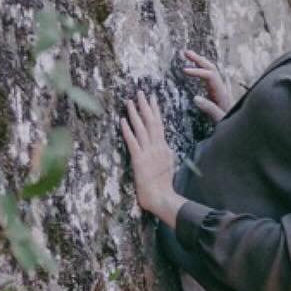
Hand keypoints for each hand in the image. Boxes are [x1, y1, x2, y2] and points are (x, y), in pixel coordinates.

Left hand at [120, 89, 178, 216]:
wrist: (163, 198)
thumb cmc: (164, 186)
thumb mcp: (168, 165)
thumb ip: (165, 153)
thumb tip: (163, 145)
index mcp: (164, 148)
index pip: (159, 124)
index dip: (155, 110)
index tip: (152, 99)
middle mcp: (157, 147)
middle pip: (151, 121)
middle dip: (145, 106)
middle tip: (140, 92)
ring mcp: (148, 153)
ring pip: (141, 128)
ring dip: (135, 114)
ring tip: (129, 101)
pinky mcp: (139, 160)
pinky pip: (132, 142)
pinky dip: (127, 130)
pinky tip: (122, 121)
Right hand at [182, 47, 233, 122]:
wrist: (241, 130)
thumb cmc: (231, 125)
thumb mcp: (220, 119)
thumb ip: (210, 109)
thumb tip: (195, 97)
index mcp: (222, 93)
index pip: (210, 75)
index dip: (197, 71)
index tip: (184, 70)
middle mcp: (221, 88)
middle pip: (211, 68)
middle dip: (199, 59)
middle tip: (185, 52)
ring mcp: (219, 90)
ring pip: (211, 70)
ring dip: (200, 61)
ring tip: (187, 55)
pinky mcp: (217, 93)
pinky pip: (209, 77)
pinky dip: (202, 69)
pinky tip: (195, 67)